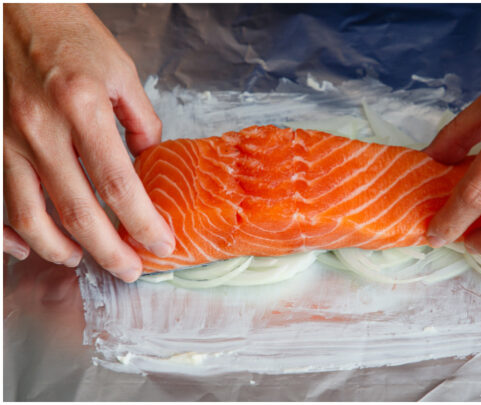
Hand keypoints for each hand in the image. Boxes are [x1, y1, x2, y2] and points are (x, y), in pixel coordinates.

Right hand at [3, 4, 173, 281]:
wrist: (12, 11)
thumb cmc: (67, 35)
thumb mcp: (120, 71)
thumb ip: (140, 119)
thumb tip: (150, 159)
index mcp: (82, 108)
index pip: (118, 183)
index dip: (140, 222)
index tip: (160, 243)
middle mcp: (39, 129)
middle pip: (76, 210)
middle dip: (107, 250)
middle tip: (128, 269)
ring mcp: (5, 140)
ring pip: (29, 215)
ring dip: (60, 248)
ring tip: (84, 259)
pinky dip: (9, 232)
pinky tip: (29, 245)